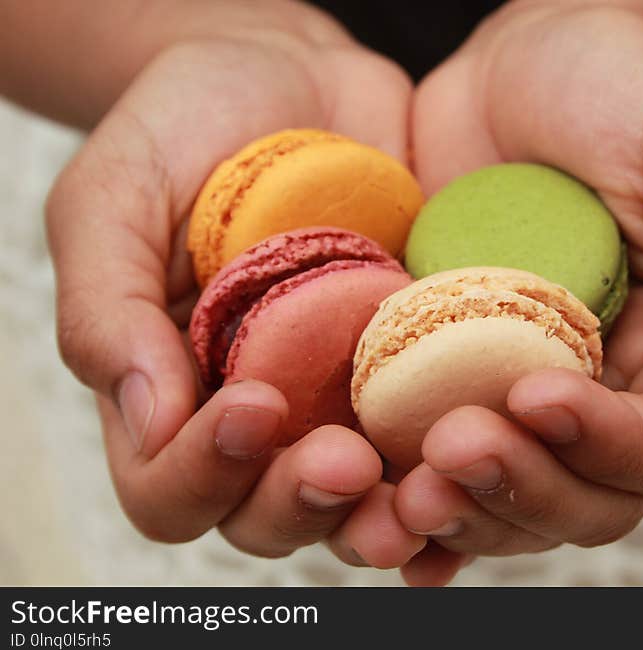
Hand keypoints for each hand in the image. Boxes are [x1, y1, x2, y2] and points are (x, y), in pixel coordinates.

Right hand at [45, 3, 423, 567]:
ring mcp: (341, 402)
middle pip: (266, 518)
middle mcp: (259, 416)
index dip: (204, 473)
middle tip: (347, 461)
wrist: (300, 80)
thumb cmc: (193, 126)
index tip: (253, 404)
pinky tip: (479, 466)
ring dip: (385, 518)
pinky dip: (456, 479)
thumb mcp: (118, 195)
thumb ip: (105, 307)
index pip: (169, 489)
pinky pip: (432, 452)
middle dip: (302, 504)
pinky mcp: (412, 373)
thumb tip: (149, 423)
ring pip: (356, 505)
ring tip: (424, 491)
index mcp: (171, 392)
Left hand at [397, 4, 642, 583]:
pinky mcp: (447, 378)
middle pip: (582, 500)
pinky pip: (435, 463)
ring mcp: (518, 392)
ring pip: (507, 499)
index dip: (604, 444)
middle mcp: (604, 394)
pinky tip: (377, 506)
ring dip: (461, 508)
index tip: (535, 394)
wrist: (519, 68)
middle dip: (523, 486)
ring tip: (405, 486)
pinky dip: (410, 498)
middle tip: (454, 444)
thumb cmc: (621, 93)